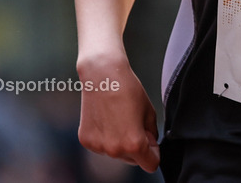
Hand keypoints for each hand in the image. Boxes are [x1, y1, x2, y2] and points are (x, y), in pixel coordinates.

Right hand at [77, 52, 160, 171]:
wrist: (103, 75)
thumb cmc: (129, 90)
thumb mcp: (150, 112)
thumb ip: (152, 134)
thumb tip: (149, 144)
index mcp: (134, 144)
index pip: (150, 164)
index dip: (154, 153)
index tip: (152, 142)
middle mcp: (114, 149)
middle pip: (133, 160)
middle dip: (137, 147)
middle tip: (135, 123)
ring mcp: (98, 146)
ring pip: (117, 154)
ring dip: (121, 142)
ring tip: (120, 118)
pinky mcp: (86, 140)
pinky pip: (102, 146)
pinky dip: (106, 137)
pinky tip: (107, 119)